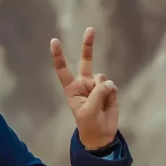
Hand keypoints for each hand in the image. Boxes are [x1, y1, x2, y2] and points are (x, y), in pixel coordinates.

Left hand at [51, 27, 118, 149]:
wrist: (101, 135)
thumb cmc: (88, 124)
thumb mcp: (88, 111)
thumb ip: (97, 94)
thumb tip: (108, 83)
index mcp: (72, 89)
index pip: (63, 70)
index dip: (59, 56)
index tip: (54, 40)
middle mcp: (84, 83)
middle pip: (86, 61)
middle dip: (88, 45)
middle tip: (90, 29)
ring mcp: (97, 86)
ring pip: (102, 78)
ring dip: (103, 90)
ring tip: (101, 104)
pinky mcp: (110, 90)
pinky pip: (112, 86)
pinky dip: (111, 95)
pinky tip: (108, 104)